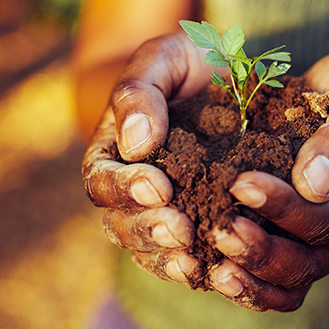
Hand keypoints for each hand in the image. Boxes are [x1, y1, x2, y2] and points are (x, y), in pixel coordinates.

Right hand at [82, 33, 221, 284]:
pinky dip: (200, 266)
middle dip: (149, 230)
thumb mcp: (162, 59)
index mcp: (111, 154)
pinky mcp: (197, 224)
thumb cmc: (185, 62)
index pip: (102, 182)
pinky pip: (187, 256)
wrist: (225, 74)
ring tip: (196, 259)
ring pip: (151, 249)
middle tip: (181, 227)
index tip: (157, 185)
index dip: (125, 189)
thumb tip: (133, 143)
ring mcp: (162, 212)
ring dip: (170, 257)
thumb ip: (139, 92)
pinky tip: (220, 268)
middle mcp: (130, 191)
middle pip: (123, 225)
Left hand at [206, 53, 328, 310]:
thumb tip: (314, 185)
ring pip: (287, 284)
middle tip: (219, 229)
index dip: (284, 209)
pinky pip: (270, 284)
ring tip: (211, 259)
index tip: (242, 184)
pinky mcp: (290, 250)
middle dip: (261, 250)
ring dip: (249, 276)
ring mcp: (319, 249)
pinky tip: (209, 269)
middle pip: (306, 263)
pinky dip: (243, 285)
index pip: (327, 221)